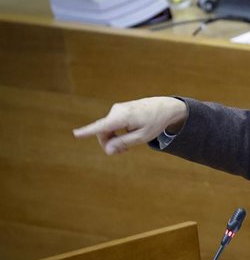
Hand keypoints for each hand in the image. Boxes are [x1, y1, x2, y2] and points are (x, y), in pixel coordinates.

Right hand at [72, 97, 187, 154]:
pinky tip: (127, 137)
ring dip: (114, 139)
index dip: (88, 131)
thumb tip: (107, 150)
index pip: (102, 126)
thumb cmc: (155, 122)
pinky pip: (112, 125)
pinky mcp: (119, 110)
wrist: (165, 107)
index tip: (75, 134)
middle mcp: (116, 111)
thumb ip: (124, 143)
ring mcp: (117, 109)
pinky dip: (116, 133)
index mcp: (123, 117)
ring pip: (107, 129)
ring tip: (127, 146)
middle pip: (103, 132)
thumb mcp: (142, 137)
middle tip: (123, 152)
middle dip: (109, 143)